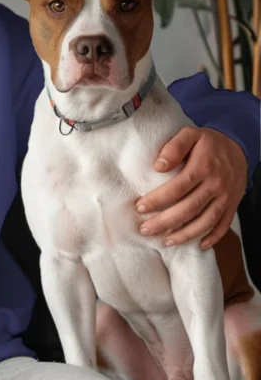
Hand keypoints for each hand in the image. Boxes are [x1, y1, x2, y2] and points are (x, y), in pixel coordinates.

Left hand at [135, 126, 246, 250]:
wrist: (239, 147)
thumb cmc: (207, 142)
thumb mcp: (190, 134)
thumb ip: (174, 147)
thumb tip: (158, 166)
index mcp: (203, 167)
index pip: (177, 188)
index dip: (158, 200)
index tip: (140, 207)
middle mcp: (216, 184)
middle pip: (189, 208)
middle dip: (165, 222)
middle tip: (145, 229)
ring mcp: (226, 197)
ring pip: (205, 221)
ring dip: (185, 234)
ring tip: (165, 242)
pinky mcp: (232, 205)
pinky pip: (223, 224)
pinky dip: (212, 237)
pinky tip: (198, 245)